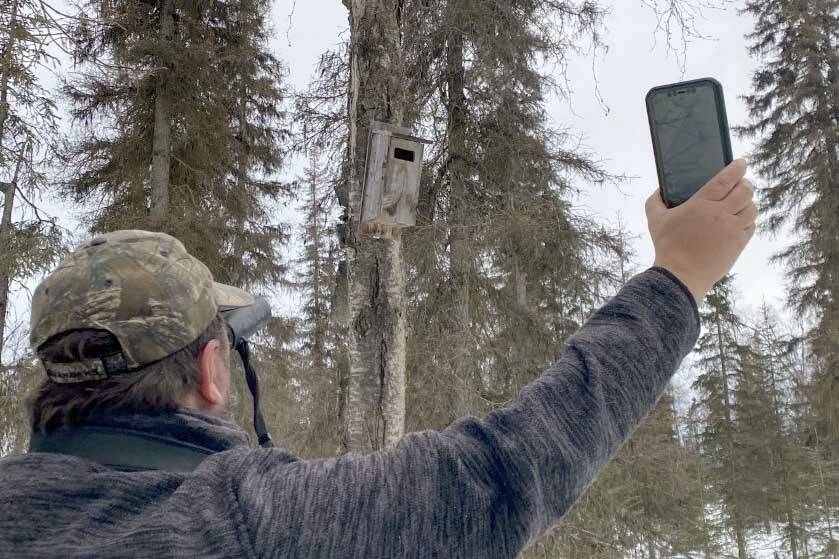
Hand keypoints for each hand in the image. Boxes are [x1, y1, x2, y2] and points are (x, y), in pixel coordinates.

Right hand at [646, 159, 757, 302]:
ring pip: (751, 208)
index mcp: (702, 204)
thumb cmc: (667, 246)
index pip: (726, 179)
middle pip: (745, 191)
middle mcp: (721, 214)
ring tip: (741, 203)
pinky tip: (740, 221)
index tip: (741, 163)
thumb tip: (660, 190)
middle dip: (745, 184)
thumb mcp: (655, 220)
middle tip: (741, 184)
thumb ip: (655, 201)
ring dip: (748, 202)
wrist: (681, 275)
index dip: (737, 168)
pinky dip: (748, 220)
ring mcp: (732, 229)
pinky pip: (751, 226)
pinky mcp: (738, 244)